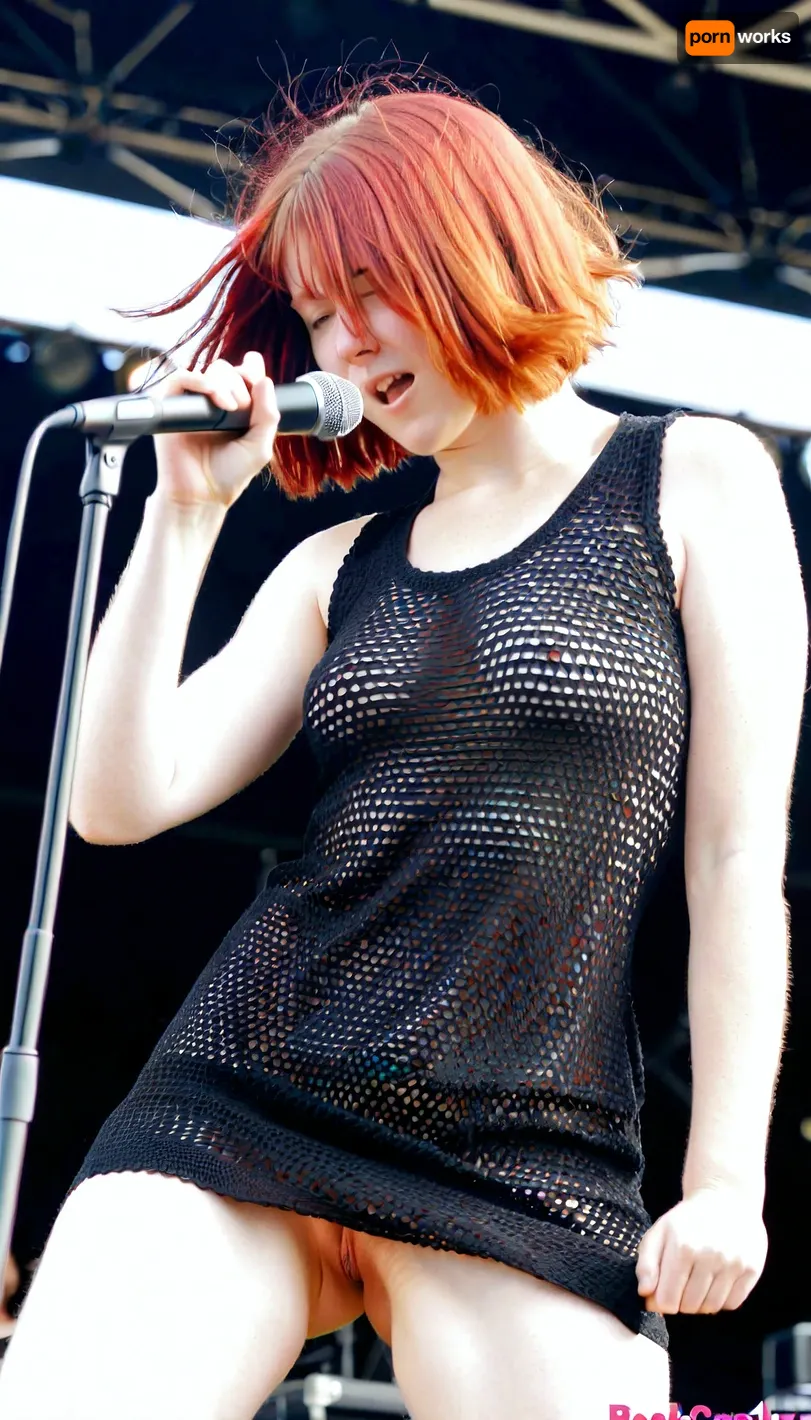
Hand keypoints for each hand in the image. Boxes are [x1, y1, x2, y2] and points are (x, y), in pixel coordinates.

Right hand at [151, 350, 279, 508]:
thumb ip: (268, 416)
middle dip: (241, 383)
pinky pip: (181, 377)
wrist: (201, 495)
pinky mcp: (173, 406)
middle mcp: (215, 403)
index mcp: (237, 410)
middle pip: (229, 370)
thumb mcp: (259, 447)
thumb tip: (265, 380)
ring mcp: (194, 404)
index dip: (252, 368)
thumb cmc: (229, 475)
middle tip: (241, 409)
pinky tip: (218, 400)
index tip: (255, 370)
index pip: (244, 376)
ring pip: (210, 370)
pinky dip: (201, 381)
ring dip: (225, 383)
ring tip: (231, 408)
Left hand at [635, 1184, 767, 1313]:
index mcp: (682, 1247)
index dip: (661, 1302)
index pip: (667, 1301)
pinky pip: (732, 1304)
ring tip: (698, 1283)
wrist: (725, 1198)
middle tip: (682, 1284)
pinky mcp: (752, 1268)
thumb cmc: (687, 1220)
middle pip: (689, 1307)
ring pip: (711, 1307)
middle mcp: (709, 1255)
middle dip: (681, 1301)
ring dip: (701, 1303)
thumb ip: (646, 1264)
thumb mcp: (658, 1233)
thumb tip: (646, 1295)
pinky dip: (721, 1300)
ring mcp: (733, 1263)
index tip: (663, 1293)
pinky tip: (716, 1282)